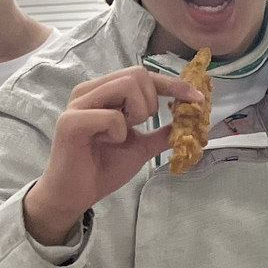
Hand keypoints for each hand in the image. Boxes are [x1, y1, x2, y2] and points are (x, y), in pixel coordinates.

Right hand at [22, 67, 200, 245]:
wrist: (76, 194)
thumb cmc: (103, 167)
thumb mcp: (141, 147)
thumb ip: (161, 133)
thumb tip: (189, 125)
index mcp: (103, 92)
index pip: (143, 75)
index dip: (173, 83)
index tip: (197, 97)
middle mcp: (89, 91)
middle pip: (137, 74)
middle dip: (151, 101)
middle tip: (139, 125)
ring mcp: (78, 104)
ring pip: (125, 86)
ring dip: (136, 113)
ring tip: (122, 134)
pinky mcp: (71, 122)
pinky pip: (112, 116)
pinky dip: (119, 132)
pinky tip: (107, 143)